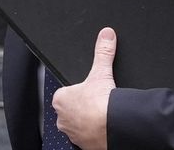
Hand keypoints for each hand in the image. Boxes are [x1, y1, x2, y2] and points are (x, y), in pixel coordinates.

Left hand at [52, 27, 117, 149]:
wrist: (113, 128)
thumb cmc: (101, 104)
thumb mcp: (102, 71)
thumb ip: (103, 51)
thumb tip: (106, 35)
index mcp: (61, 99)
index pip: (66, 92)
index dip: (79, 90)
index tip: (90, 91)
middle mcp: (62, 118)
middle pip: (71, 109)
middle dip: (82, 107)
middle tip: (97, 103)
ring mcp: (72, 134)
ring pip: (77, 125)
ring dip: (87, 121)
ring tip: (101, 116)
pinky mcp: (83, 145)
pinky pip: (86, 138)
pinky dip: (93, 133)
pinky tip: (103, 128)